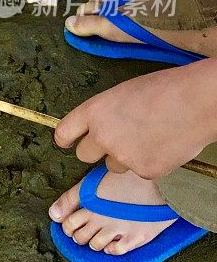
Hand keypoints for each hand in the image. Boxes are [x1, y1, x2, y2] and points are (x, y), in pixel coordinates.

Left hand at [54, 59, 216, 179]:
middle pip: (84, 155)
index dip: (65, 139)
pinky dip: (148, 163)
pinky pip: (139, 172)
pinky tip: (163, 147)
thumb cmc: (163, 89)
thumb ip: (105, 113)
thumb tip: (100, 127)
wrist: (197, 102)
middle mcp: (102, 136)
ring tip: (147, 139)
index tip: (67, 143)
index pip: (64, 132)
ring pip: (112, 166)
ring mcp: (123, 156)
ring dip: (123, 158)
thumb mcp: (122, 94)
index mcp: (93, 111)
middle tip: (113, 143)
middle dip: (95, 151)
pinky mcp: (144, 171)